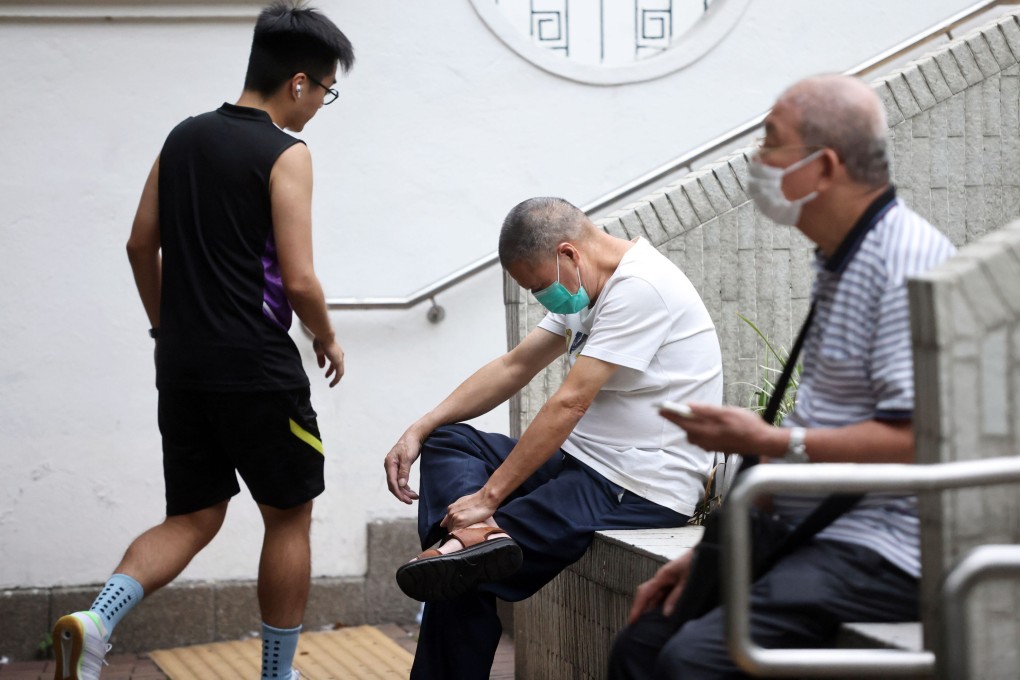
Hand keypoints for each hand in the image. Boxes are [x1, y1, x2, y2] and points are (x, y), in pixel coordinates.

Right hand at [313, 337, 344, 386]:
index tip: (326, 373)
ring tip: (331, 384)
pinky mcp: (338, 362)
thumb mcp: (319, 352)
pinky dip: (336, 379)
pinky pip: (339, 373)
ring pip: (340, 372)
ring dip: (336, 379)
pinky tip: (332, 383)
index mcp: (335, 352)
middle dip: (332, 373)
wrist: (324, 336)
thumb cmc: (321, 341)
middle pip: (338, 367)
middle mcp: (339, 355)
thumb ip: (321, 359)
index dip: (330, 369)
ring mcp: (339, 359)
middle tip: (327, 377)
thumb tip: (321, 367)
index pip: (334, 363)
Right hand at [384, 432, 421, 503]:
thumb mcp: (408, 457)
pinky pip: (400, 480)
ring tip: (415, 497)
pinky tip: (412, 491)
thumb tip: (401, 485)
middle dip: (402, 494)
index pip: (392, 483)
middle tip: (412, 501)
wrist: (414, 435)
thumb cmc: (411, 444)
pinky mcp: (399, 467)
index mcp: (389, 463)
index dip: (399, 493)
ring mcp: (393, 467)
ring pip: (397, 484)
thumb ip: (404, 471)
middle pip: (393, 485)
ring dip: (405, 491)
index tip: (407, 500)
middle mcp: (389, 466)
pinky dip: (405, 486)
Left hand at [439, 488, 498, 533]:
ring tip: (469, 531)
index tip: (461, 529)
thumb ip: (453, 512)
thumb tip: (442, 524)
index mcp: (450, 508)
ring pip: (453, 531)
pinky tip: (469, 533)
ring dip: (460, 533)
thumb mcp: (462, 503)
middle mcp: (451, 513)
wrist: (486, 498)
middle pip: (450, 528)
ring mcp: (455, 517)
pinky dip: (462, 535)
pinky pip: (457, 533)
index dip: (454, 527)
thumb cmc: (477, 500)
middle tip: (467, 530)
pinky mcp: (460, 522)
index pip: (447, 524)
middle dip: (457, 530)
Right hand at [627, 550, 693, 623]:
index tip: (631, 621)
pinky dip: (660, 606)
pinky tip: (662, 616)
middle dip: (640, 610)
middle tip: (636, 627)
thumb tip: (665, 614)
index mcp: (662, 576)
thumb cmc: (696, 563)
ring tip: (648, 626)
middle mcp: (661, 579)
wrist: (706, 552)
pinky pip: (663, 596)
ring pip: (655, 597)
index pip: (644, 593)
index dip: (637, 608)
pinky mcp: (673, 583)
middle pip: (646, 596)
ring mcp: (666, 581)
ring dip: (650, 610)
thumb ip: (676, 597)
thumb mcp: (687, 582)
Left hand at [661, 403, 782, 456]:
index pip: (683, 421)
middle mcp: (706, 440)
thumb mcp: (727, 412)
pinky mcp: (714, 447)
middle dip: (677, 418)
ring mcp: (710, 445)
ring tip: (686, 414)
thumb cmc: (747, 426)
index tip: (660, 408)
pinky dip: (696, 430)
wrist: (762, 443)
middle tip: (667, 409)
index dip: (670, 414)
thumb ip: (707, 410)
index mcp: (708, 430)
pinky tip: (702, 424)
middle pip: (685, 428)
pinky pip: (699, 438)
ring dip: (687, 424)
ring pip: (692, 434)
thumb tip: (690, 407)